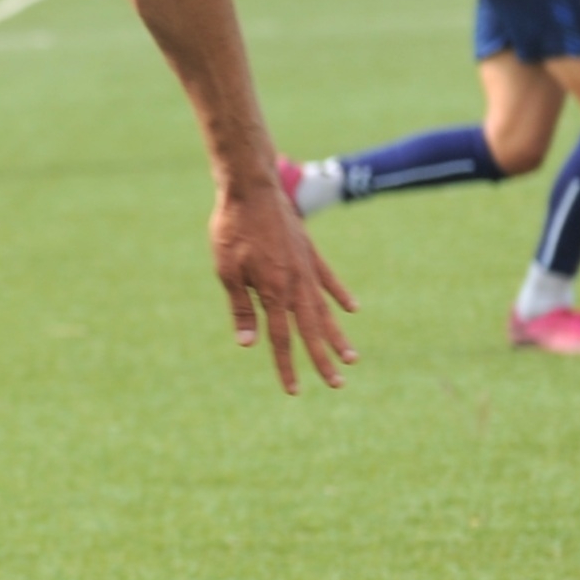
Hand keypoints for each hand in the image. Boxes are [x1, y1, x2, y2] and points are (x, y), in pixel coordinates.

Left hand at [212, 172, 356, 394]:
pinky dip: (340, 294)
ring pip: (325, 309)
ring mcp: (306, 267)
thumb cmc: (232, 230)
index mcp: (273, 292)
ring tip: (352, 358)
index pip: (282, 339)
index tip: (294, 391)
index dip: (287, 366)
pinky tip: (352, 309)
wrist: (251, 188)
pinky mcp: (310, 251)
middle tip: (337, 385)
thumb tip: (249, 344)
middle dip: (322, 359)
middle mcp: (295, 284)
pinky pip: (329, 279)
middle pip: (311, 330)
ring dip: (337, 335)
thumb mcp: (227, 271)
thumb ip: (242, 308)